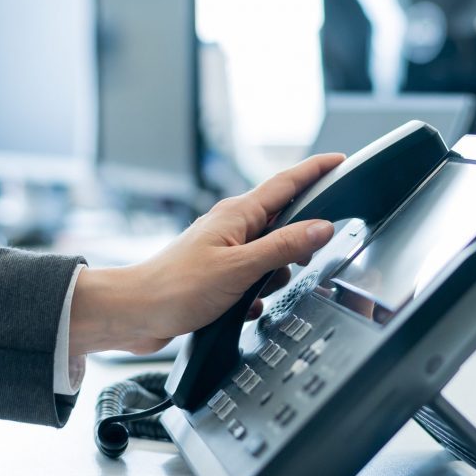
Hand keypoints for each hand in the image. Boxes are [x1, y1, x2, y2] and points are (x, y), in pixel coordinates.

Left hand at [68, 153, 344, 355]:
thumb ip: (283, 247)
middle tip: (310, 255)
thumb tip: (321, 228)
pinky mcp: (218, 274)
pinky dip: (255, 293)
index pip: (287, 183)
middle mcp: (232, 226)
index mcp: (238, 214)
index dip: (315, 170)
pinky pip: (253, 279)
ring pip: (270, 254)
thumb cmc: (175, 288)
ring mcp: (224, 250)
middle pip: (282, 219)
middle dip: (299, 240)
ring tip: (261, 290)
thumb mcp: (240, 268)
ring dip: (274, 275)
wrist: (135, 314)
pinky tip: (245, 307)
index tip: (339, 161)